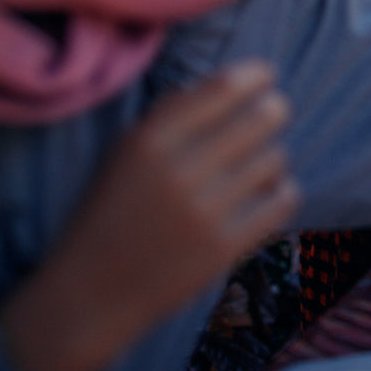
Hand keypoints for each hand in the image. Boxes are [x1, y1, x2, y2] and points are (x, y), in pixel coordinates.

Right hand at [0, 60, 298, 370]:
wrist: (89, 294)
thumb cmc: (111, 211)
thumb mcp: (126, 151)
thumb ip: (172, 112)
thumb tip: (233, 82)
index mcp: (150, 140)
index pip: (224, 88)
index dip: (257, 75)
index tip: (267, 76)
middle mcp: (178, 171)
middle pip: (262, 118)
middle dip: (274, 110)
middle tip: (273, 113)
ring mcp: (203, 212)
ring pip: (275, 159)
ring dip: (272, 157)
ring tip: (258, 164)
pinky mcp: (222, 250)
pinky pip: (282, 201)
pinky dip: (282, 191)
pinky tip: (267, 193)